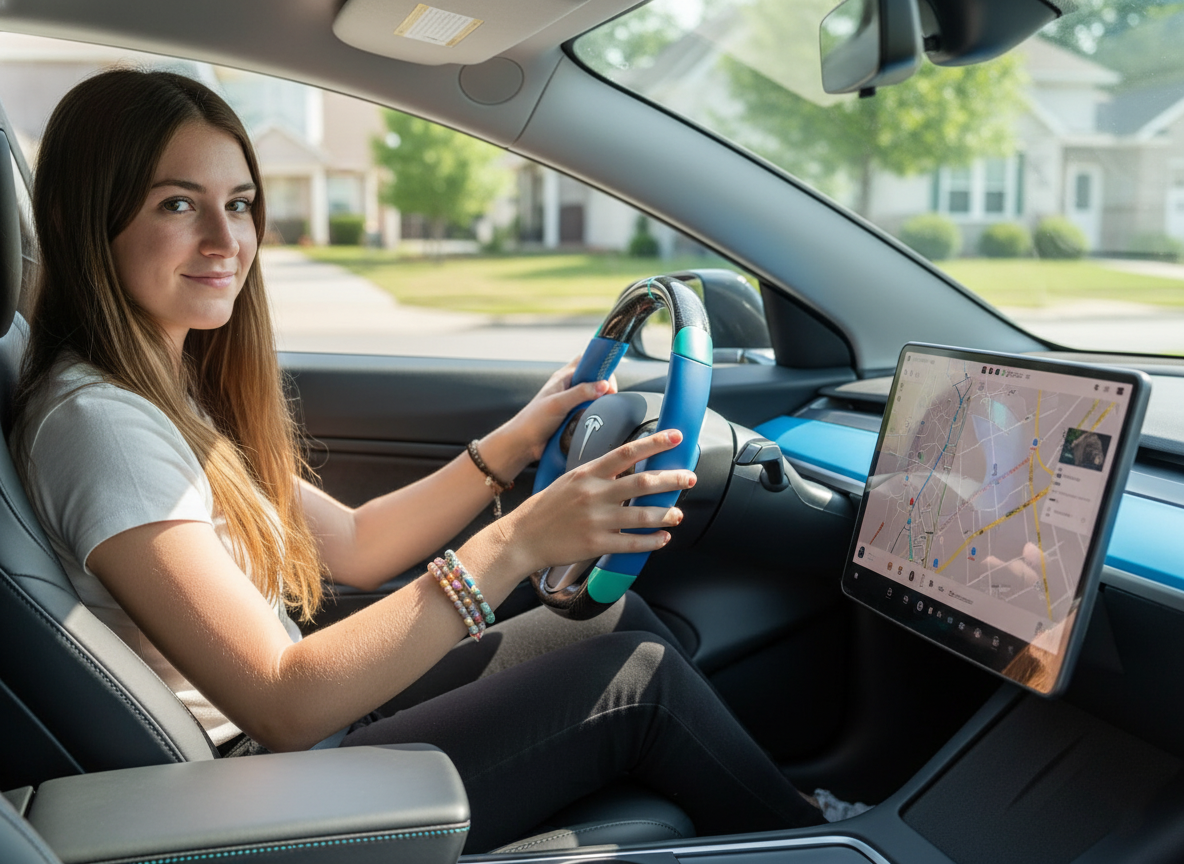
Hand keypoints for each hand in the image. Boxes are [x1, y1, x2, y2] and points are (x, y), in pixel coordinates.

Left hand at [480, 355, 618, 477]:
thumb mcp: (557, 404)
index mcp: (563, 378)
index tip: (609, 382)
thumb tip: (603, 385)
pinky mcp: (576, 419)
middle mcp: (570, 388)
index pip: (587, 361)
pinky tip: (596, 422)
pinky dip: (596, 417)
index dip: (600, 365)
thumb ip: (580, 393)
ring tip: (600, 412)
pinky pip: (592, 414)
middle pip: (595, 380)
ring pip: (595, 399)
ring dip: (600, 405)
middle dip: (604, 388)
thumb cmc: (533, 421)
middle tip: (608, 398)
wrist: (524, 445)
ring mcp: (573, 404)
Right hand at [494, 429, 695, 575]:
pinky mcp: (596, 544)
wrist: (522, 537)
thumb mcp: (570, 480)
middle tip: (689, 477)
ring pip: (641, 515)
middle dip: (671, 479)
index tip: (676, 436)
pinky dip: (651, 541)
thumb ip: (597, 474)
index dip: (655, 443)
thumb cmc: (546, 508)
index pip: (627, 452)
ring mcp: (596, 520)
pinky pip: (631, 543)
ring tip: (678, 514)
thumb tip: (627, 468)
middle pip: (642, 482)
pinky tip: (663, 538)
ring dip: (665, 513)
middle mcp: (594, 493)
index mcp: (588, 473)